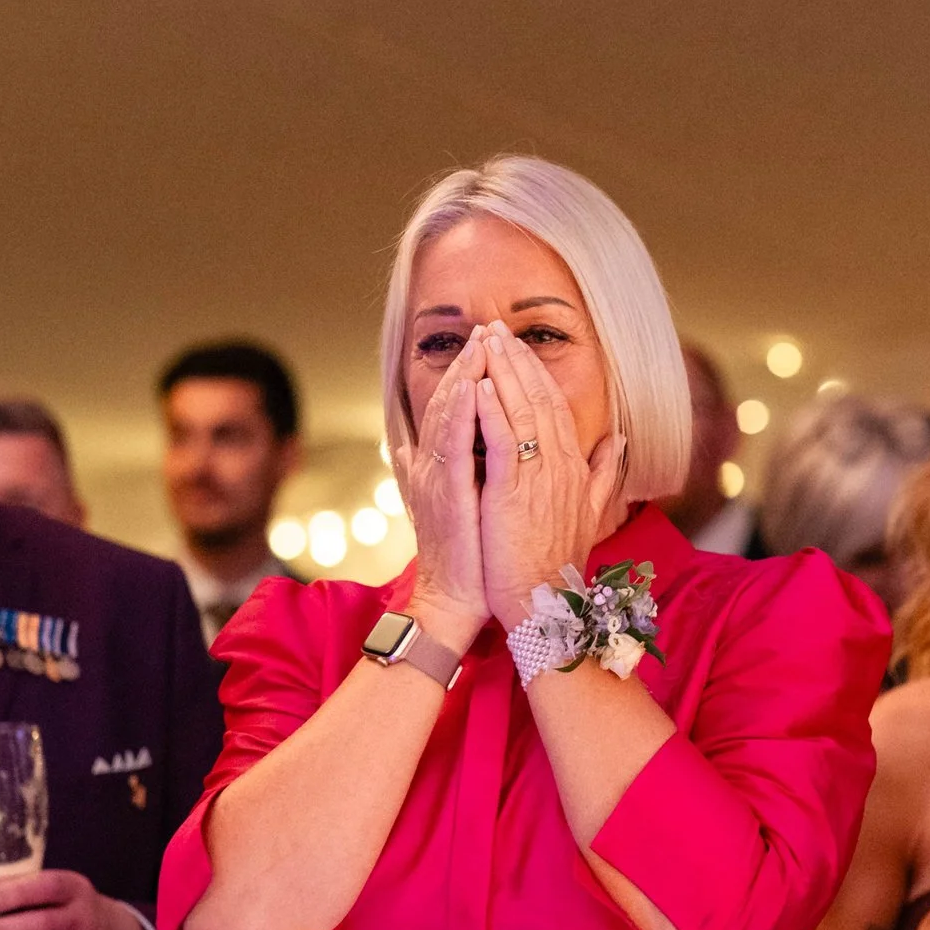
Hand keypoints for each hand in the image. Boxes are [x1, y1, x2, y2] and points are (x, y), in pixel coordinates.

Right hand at [391, 327, 491, 648]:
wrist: (457, 600)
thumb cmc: (469, 557)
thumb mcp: (466, 504)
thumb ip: (458, 473)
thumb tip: (437, 452)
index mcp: (445, 466)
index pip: (459, 409)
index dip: (474, 375)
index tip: (493, 345)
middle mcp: (436, 465)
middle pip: (453, 401)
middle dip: (471, 363)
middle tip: (489, 330)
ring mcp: (438, 477)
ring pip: (450, 414)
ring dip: (465, 376)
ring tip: (482, 344)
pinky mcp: (448, 494)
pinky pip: (453, 444)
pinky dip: (460, 413)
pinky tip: (473, 387)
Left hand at [473, 323, 624, 629]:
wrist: (545, 605)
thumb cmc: (556, 562)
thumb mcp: (589, 512)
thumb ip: (603, 474)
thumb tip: (617, 441)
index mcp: (574, 467)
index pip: (555, 407)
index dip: (536, 374)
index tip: (518, 347)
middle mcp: (560, 466)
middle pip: (539, 399)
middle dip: (517, 361)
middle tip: (496, 329)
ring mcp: (538, 477)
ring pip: (521, 412)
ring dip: (501, 373)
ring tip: (485, 343)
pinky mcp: (512, 493)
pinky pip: (501, 441)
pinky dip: (489, 410)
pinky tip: (477, 385)